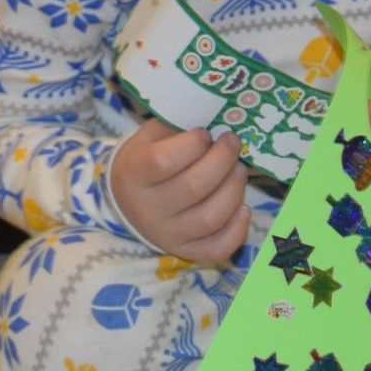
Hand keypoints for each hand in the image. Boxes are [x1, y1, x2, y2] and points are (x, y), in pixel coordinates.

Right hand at [108, 117, 249, 262]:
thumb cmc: (145, 161)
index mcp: (133, 175)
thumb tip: (216, 119)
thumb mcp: (149, 138)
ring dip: (234, 188)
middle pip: (194, 187)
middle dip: (223, 159)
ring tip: (238, 169)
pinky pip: (218, 247)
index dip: (193, 143)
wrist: (128, 201)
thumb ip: (177, 128)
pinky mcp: (186, 251)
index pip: (164, 161)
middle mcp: (148, 209)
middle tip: (231, 143)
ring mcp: (167, 235)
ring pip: (211, 217)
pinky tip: (242, 207)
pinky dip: (238, 228)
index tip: (204, 132)